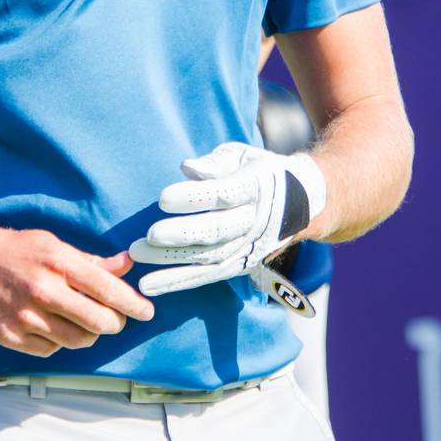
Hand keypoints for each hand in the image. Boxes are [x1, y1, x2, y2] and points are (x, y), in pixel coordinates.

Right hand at [0, 220, 154, 356]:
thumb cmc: (15, 250)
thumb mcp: (54, 245)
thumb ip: (92, 261)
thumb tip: (127, 264)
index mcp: (58, 264)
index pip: (108, 290)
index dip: (133, 304)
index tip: (146, 312)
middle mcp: (43, 291)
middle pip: (98, 323)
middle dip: (114, 323)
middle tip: (115, 319)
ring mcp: (26, 317)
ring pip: (77, 341)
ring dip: (88, 335)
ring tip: (82, 320)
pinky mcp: (11, 337)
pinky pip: (51, 350)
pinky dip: (59, 341)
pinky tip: (52, 324)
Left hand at [128, 142, 326, 298]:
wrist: (303, 201)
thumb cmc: (259, 170)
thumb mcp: (242, 155)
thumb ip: (216, 161)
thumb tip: (188, 169)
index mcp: (256, 187)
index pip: (224, 195)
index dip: (194, 198)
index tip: (162, 198)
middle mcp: (255, 220)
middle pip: (216, 231)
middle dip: (181, 234)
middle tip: (148, 234)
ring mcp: (249, 246)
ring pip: (209, 257)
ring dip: (172, 261)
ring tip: (137, 257)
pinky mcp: (241, 265)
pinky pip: (208, 277)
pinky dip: (177, 282)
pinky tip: (149, 286)